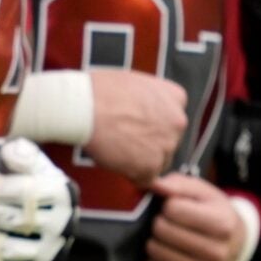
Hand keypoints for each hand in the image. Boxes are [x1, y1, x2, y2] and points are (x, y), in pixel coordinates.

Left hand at [0, 139, 76, 260]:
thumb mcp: (29, 163)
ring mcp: (51, 255)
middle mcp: (62, 228)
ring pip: (6, 251)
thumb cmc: (28, 184)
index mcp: (62, 196)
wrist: (43, 216)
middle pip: (14, 222)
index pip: (25, 194)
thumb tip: (13, 154)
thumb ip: (21, 153)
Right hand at [84, 69, 187, 186]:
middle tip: (123, 139)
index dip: (152, 125)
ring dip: (139, 160)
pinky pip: (144, 178)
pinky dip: (130, 174)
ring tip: (115, 150)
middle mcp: (177, 121)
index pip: (172, 118)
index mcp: (175, 96)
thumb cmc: (98, 91)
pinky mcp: (151, 166)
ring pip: (158, 161)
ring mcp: (166, 145)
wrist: (83, 107)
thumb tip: (139, 111)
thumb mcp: (134, 82)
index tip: (137, 126)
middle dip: (148, 143)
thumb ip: (147, 99)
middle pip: (167, 141)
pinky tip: (115, 161)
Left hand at [142, 173, 243, 260]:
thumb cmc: (213, 213)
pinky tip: (164, 253)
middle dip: (159, 223)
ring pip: (156, 252)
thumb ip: (178, 184)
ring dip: (154, 241)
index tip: (175, 208)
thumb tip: (154, 185)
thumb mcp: (202, 192)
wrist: (234, 245)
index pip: (173, 209)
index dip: (168, 206)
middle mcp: (217, 252)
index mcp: (222, 224)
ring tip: (166, 238)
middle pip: (162, 231)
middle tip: (168, 223)